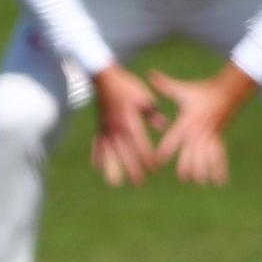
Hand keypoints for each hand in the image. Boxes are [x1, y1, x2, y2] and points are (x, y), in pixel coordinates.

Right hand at [88, 65, 161, 186]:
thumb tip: (163, 125)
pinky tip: (97, 167)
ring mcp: (106, 130)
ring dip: (113, 169)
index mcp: (130, 122)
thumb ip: (153, 114)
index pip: (141, 145)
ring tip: (115, 183)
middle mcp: (117, 129)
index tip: (154, 168)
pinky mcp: (99, 127)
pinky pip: (98, 144)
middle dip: (132, 170)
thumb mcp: (144, 97)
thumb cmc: (127, 86)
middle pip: (126, 155)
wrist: (105, 78)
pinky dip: (97, 155)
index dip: (147, 158)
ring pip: (110, 154)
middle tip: (138, 183)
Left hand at [149, 65, 255, 185]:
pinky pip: (219, 157)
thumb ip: (165, 85)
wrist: (227, 92)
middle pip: (191, 154)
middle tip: (183, 177)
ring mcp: (210, 137)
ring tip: (200, 181)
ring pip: (206, 158)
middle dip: (187, 165)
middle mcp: (198, 132)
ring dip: (204, 170)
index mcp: (186, 122)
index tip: (156, 161)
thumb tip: (150, 73)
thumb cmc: (201, 92)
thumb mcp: (182, 89)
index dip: (164, 151)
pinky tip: (220, 183)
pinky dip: (220, 169)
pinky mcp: (218, 139)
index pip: (173, 139)